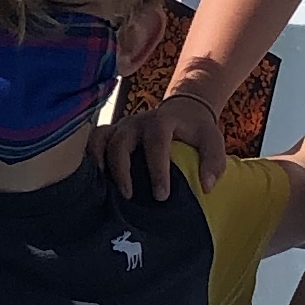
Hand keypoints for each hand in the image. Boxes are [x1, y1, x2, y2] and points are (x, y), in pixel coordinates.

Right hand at [100, 84, 228, 200]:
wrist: (183, 109)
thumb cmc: (196, 129)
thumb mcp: (212, 140)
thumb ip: (214, 161)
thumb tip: (206, 186)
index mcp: (162, 121)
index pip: (156, 143)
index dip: (157, 170)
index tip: (162, 195)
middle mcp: (137, 121)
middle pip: (120, 142)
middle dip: (122, 170)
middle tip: (129, 196)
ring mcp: (121, 125)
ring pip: (101, 139)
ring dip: (99, 163)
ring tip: (104, 188)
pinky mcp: (112, 131)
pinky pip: (94, 140)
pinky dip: (90, 157)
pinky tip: (94, 179)